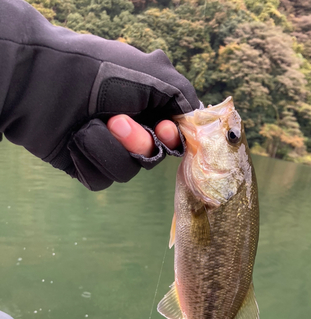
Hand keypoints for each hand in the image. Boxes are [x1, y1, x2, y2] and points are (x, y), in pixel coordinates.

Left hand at [0, 0, 198, 190]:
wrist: (43, 85)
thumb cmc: (99, 73)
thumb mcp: (154, 74)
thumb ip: (183, 97)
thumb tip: (193, 120)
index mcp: (147, 104)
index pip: (173, 134)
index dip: (173, 138)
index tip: (166, 131)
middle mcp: (130, 128)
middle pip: (153, 157)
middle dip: (137, 141)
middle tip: (115, 119)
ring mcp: (107, 148)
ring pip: (128, 171)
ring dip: (110, 147)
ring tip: (90, 123)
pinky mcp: (86, 165)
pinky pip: (101, 178)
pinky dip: (90, 156)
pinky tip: (75, 138)